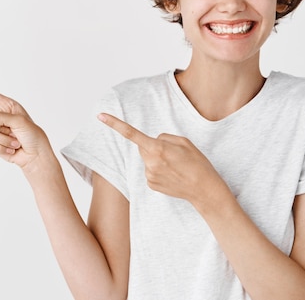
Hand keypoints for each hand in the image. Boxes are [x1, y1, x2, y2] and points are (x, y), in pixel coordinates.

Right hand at [0, 81, 50, 168]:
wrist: (35, 156)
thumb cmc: (33, 136)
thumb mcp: (19, 121)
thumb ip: (0, 118)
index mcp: (8, 106)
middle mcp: (1, 116)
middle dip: (0, 128)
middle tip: (15, 133)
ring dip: (3, 140)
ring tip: (15, 142)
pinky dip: (1, 148)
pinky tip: (11, 149)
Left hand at [97, 113, 220, 201]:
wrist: (204, 189)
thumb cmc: (197, 163)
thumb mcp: (184, 141)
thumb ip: (164, 137)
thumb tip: (152, 141)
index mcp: (158, 148)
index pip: (132, 134)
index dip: (115, 124)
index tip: (100, 116)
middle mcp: (150, 162)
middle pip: (143, 147)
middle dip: (153, 146)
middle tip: (173, 154)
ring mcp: (149, 175)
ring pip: (146, 159)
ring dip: (156, 159)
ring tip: (175, 166)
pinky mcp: (150, 184)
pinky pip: (150, 170)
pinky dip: (158, 170)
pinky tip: (171, 175)